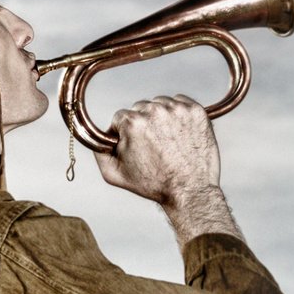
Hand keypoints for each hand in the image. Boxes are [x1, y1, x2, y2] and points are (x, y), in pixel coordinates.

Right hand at [95, 94, 221, 205]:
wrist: (190, 191)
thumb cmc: (154, 185)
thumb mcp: (114, 174)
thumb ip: (98, 151)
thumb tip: (97, 135)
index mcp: (132, 122)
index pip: (120, 118)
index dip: (126, 134)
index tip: (137, 146)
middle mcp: (154, 111)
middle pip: (141, 109)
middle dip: (143, 125)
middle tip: (154, 146)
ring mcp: (177, 109)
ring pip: (160, 104)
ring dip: (161, 118)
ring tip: (168, 141)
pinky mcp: (196, 111)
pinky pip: (180, 102)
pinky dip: (179, 114)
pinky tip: (179, 133)